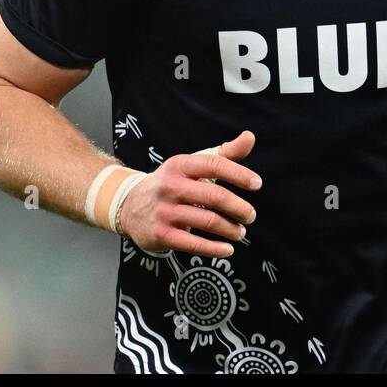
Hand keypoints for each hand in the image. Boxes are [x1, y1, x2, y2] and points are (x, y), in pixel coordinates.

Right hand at [119, 130, 261, 256]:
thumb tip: (251, 137)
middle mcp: (171, 186)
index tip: (257, 184)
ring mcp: (165, 211)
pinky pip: (194, 244)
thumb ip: (224, 153)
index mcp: (181, 165)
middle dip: (239, 208)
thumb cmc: (173, 182)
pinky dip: (215, 249)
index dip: (239, 174)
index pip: (214, 164)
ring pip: (208, 221)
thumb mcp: (193, 165)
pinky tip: (228, 249)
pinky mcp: (162, 235)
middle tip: (250, 215)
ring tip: (240, 232)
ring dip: (231, 229)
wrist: (129, 204)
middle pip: (214, 196)